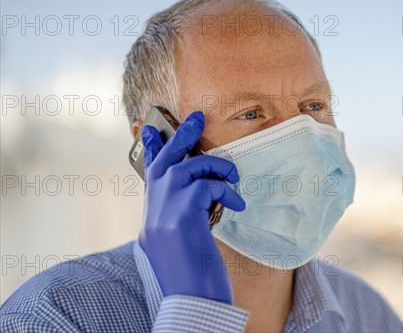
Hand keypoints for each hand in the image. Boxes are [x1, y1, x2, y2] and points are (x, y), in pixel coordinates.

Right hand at [138, 111, 244, 303]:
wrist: (193, 303)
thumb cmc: (196, 276)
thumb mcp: (185, 241)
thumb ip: (185, 215)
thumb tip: (203, 194)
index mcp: (153, 218)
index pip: (150, 177)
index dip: (149, 151)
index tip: (148, 130)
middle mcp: (153, 213)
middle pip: (164, 161)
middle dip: (180, 135)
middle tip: (197, 116)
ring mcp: (163, 214)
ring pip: (187, 167)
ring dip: (216, 168)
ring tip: (233, 181)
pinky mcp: (180, 218)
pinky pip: (206, 185)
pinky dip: (226, 190)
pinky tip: (236, 205)